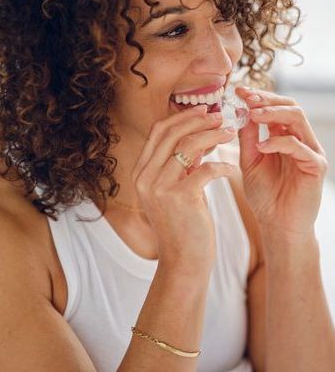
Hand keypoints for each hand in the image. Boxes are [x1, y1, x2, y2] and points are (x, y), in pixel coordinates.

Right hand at [131, 105, 237, 273]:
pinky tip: (232, 169)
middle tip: (220, 116)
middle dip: (198, 119)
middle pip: (171, 132)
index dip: (181, 117)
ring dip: (213, 135)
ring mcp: (160, 187)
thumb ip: (182, 163)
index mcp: (141, 172)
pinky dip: (222, 165)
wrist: (184, 262)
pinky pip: (206, 169)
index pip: (158, 131)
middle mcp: (145, 177)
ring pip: (188, 145)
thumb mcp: (177, 189)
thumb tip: (200, 134)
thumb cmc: (184, 224)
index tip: (202, 111)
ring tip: (230, 133)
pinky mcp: (180, 198)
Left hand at [236, 85, 327, 235]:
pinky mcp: (316, 165)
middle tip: (247, 97)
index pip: (274, 108)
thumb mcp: (250, 161)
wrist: (278, 225)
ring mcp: (309, 151)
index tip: (238, 90)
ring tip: (253, 114)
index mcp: (283, 136)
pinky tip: (262, 147)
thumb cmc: (265, 195)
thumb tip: (242, 110)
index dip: (257, 96)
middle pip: (289, 105)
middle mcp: (299, 139)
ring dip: (273, 113)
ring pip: (297, 118)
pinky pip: (300, 146)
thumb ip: (248, 138)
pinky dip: (279, 142)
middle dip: (267, 99)